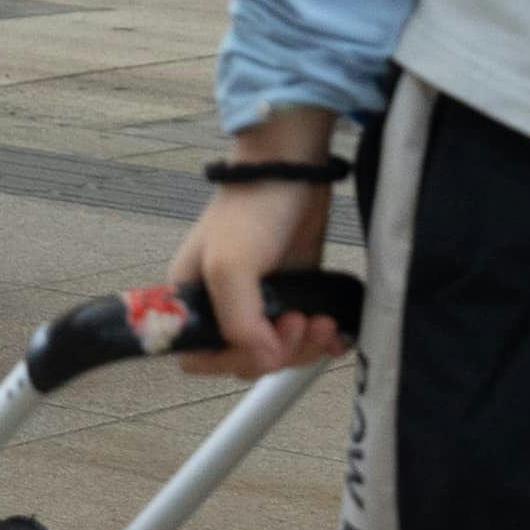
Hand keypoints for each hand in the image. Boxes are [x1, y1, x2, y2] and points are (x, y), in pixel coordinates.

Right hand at [165, 172, 346, 372]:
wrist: (293, 168)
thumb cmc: (251, 210)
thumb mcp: (230, 265)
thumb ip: (239, 322)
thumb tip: (264, 358)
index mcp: (194, 297)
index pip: (198, 355)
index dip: (228, 361)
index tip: (260, 345)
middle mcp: (224, 303)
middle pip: (246, 357)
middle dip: (278, 350)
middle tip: (300, 321)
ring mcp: (261, 299)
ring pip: (279, 349)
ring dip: (304, 345)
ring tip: (323, 322)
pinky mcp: (294, 291)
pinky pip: (305, 334)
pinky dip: (321, 342)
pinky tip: (336, 335)